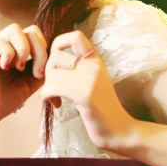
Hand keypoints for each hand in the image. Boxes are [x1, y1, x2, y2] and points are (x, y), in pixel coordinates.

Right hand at [0, 23, 48, 133]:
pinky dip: (8, 54)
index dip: (45, 50)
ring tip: (20, 68)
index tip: (42, 73)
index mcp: (18, 50)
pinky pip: (0, 42)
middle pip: (30, 30)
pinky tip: (6, 68)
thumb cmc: (4, 100)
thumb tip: (57, 63)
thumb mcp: (30, 84)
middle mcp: (7, 45)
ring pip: (15, 29)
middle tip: (36, 73)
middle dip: (39, 51)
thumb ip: (41, 70)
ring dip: (23, 49)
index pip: (37, 35)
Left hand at [38, 31, 134, 149]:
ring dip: (47, 87)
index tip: (56, 64)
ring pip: (52, 72)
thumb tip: (54, 61)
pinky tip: (56, 104)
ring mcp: (90, 79)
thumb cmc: (102, 109)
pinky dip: (47, 96)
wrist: (119, 130)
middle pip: (56, 56)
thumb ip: (79, 68)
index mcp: (96, 60)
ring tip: (56, 99)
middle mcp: (94, 65)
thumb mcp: (93, 81)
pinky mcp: (84, 94)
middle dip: (47, 73)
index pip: (75, 36)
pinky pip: (53, 87)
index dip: (58, 45)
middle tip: (53, 88)